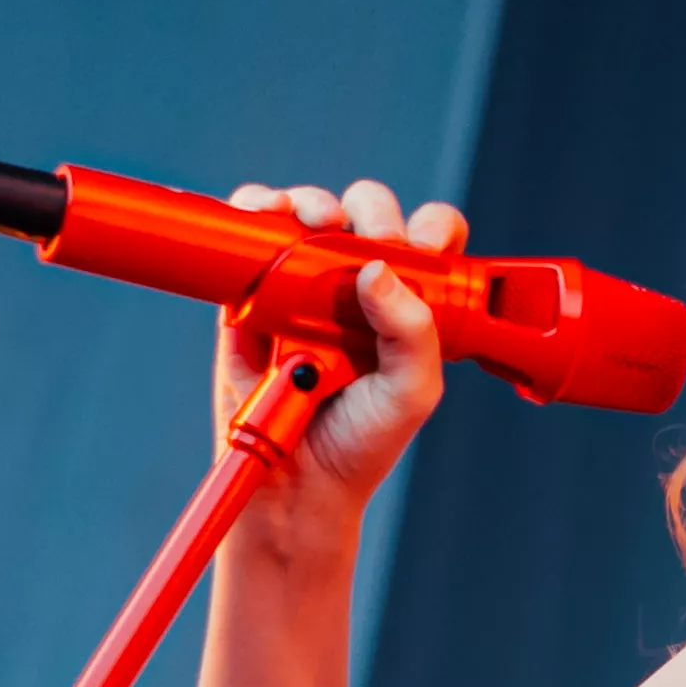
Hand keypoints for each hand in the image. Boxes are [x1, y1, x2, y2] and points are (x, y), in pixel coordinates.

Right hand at [216, 180, 470, 526]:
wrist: (293, 484)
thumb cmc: (361, 442)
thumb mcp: (411, 393)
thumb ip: (412, 333)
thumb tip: (376, 269)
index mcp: (409, 303)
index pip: (431, 239)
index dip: (429, 229)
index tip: (420, 250)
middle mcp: (359, 286)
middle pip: (371, 213)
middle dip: (370, 212)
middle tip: (365, 243)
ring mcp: (306, 283)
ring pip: (314, 211)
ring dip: (313, 202)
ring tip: (314, 224)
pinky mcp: (254, 290)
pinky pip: (256, 230)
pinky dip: (258, 206)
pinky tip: (266, 213)